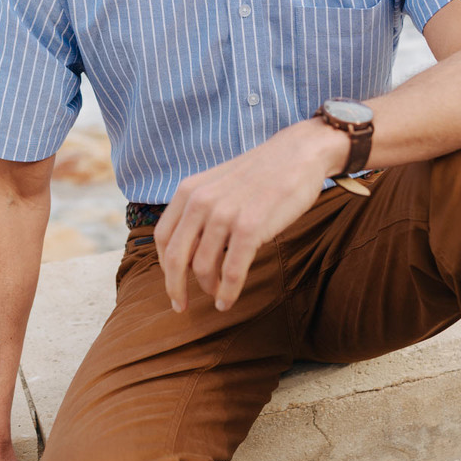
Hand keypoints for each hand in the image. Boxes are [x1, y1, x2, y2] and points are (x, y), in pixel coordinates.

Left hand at [154, 118, 346, 312]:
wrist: (298, 154)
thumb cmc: (261, 173)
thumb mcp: (218, 183)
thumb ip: (200, 209)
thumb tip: (190, 249)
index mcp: (189, 190)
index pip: (163, 237)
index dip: (164, 266)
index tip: (172, 283)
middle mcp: (201, 201)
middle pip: (175, 258)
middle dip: (175, 288)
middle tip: (181, 306)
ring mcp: (225, 214)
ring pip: (203, 267)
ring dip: (209, 289)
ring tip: (217, 296)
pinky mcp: (250, 227)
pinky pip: (232, 271)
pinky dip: (228, 292)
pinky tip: (228, 301)